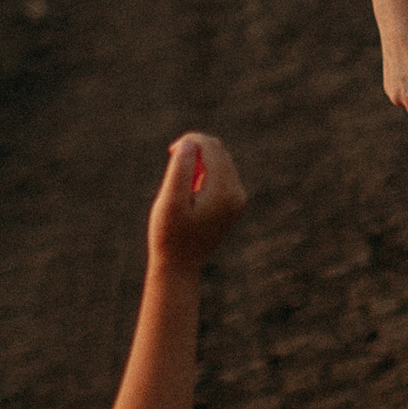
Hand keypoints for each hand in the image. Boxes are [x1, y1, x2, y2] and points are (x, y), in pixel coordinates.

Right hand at [147, 131, 246, 266]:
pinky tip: (190, 193)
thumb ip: (180, 169)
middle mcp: (237, 192)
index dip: (190, 141)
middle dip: (194, 151)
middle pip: (218, 150)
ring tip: (182, 186)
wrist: (179, 266)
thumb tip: (190, 142)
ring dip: (198, 163)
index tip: (170, 151)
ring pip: (219, 160)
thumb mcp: (170, 201)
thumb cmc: (169, 234)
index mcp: (224, 190)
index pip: (211, 146)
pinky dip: (204, 174)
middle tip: (174, 170)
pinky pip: (221, 174)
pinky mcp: (233, 203)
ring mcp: (238, 199)